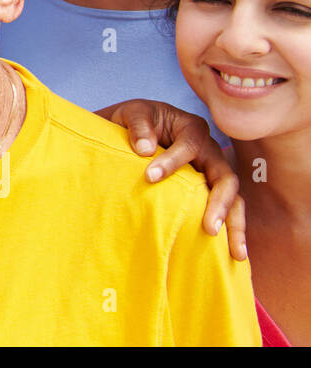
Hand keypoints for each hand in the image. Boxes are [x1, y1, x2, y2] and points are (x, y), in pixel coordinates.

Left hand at [97, 98, 245, 260]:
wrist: (135, 129)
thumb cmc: (135, 121)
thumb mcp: (132, 114)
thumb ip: (138, 126)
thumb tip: (145, 150)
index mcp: (192, 128)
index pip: (189, 146)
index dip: (172, 162)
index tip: (150, 177)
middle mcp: (209, 150)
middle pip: (225, 177)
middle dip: (220, 203)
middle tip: (209, 229)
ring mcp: (212, 170)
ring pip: (233, 197)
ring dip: (235, 224)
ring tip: (236, 252)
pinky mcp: (208, 188)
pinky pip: (225, 207)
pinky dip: (230, 227)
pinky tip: (232, 253)